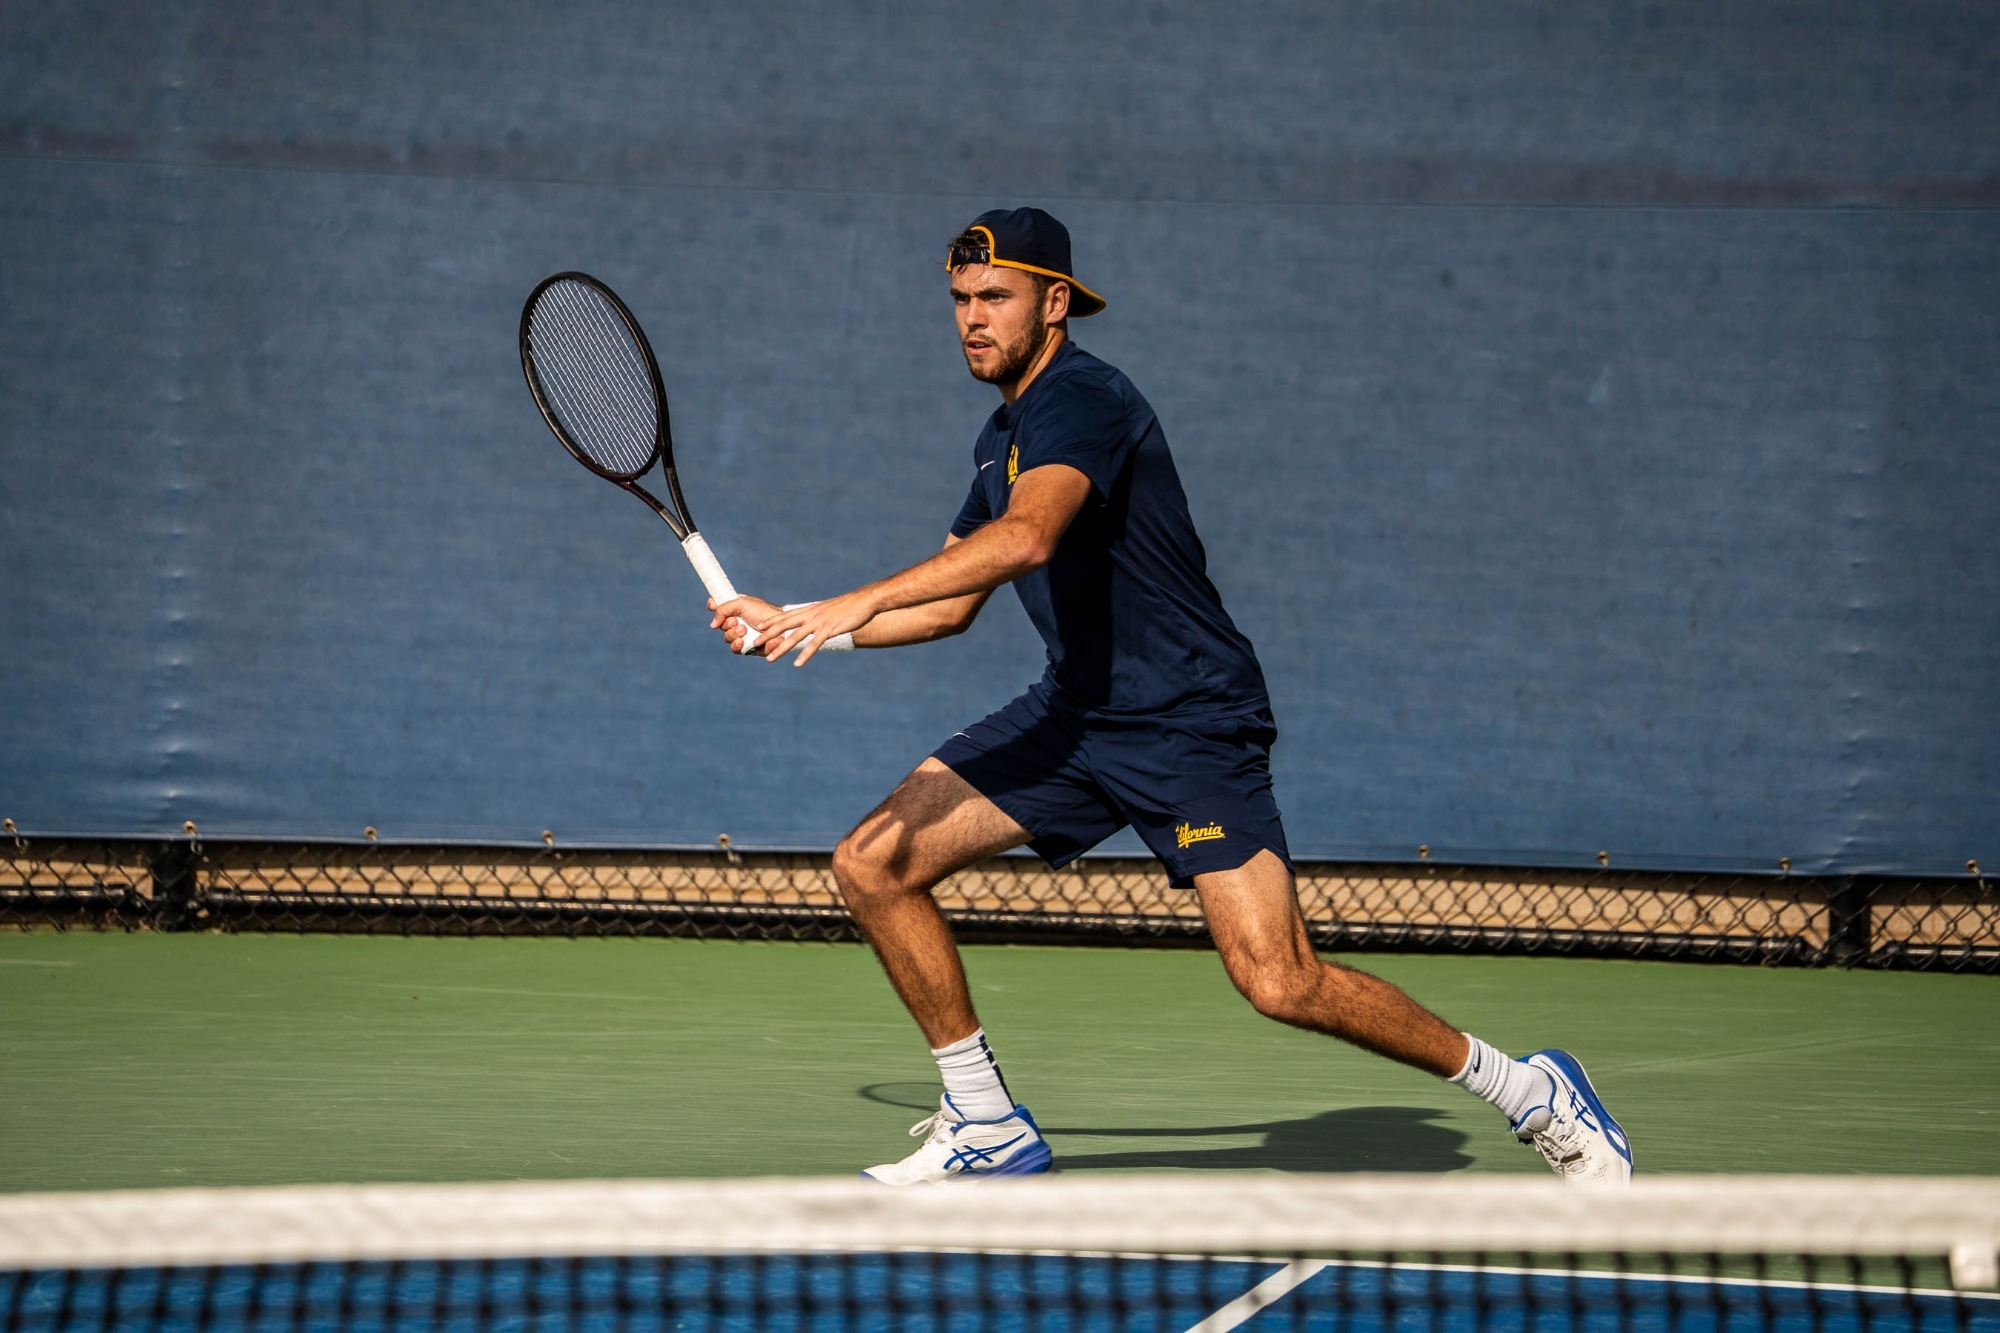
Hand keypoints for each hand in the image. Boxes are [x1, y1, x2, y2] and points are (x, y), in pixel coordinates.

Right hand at [708, 595, 779, 654]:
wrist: (780, 626)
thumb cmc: (763, 611)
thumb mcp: (742, 603)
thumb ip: (724, 609)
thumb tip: (712, 625)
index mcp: (735, 609)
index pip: (718, 608)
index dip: (714, 607)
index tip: (714, 606)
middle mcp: (736, 622)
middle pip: (719, 626)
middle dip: (726, 624)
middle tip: (736, 621)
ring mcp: (742, 635)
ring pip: (727, 639)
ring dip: (733, 634)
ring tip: (743, 630)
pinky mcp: (747, 648)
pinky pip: (736, 650)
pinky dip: (737, 645)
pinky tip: (742, 641)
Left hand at [751, 588, 879, 666]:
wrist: (864, 601)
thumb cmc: (848, 606)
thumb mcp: (829, 610)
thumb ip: (819, 615)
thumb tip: (814, 621)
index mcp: (810, 610)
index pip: (786, 616)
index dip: (771, 622)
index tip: (758, 627)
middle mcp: (811, 615)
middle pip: (784, 626)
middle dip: (768, 635)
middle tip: (754, 643)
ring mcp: (819, 622)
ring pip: (795, 637)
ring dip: (781, 648)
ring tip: (770, 659)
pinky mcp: (829, 630)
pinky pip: (814, 644)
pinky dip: (805, 654)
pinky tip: (798, 664)